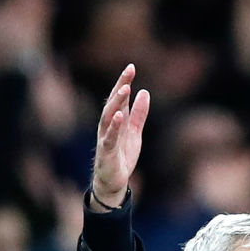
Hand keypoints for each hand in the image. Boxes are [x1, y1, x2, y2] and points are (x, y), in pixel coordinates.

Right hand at [90, 65, 150, 210]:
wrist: (114, 183)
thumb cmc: (121, 156)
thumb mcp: (135, 133)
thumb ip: (139, 114)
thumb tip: (144, 92)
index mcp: (116, 121)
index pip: (119, 98)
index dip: (124, 82)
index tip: (131, 67)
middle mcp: (108, 127)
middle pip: (113, 103)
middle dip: (120, 86)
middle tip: (129, 71)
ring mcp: (105, 138)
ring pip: (109, 116)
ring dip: (116, 102)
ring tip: (125, 88)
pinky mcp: (106, 152)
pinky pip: (109, 137)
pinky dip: (114, 126)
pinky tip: (119, 115)